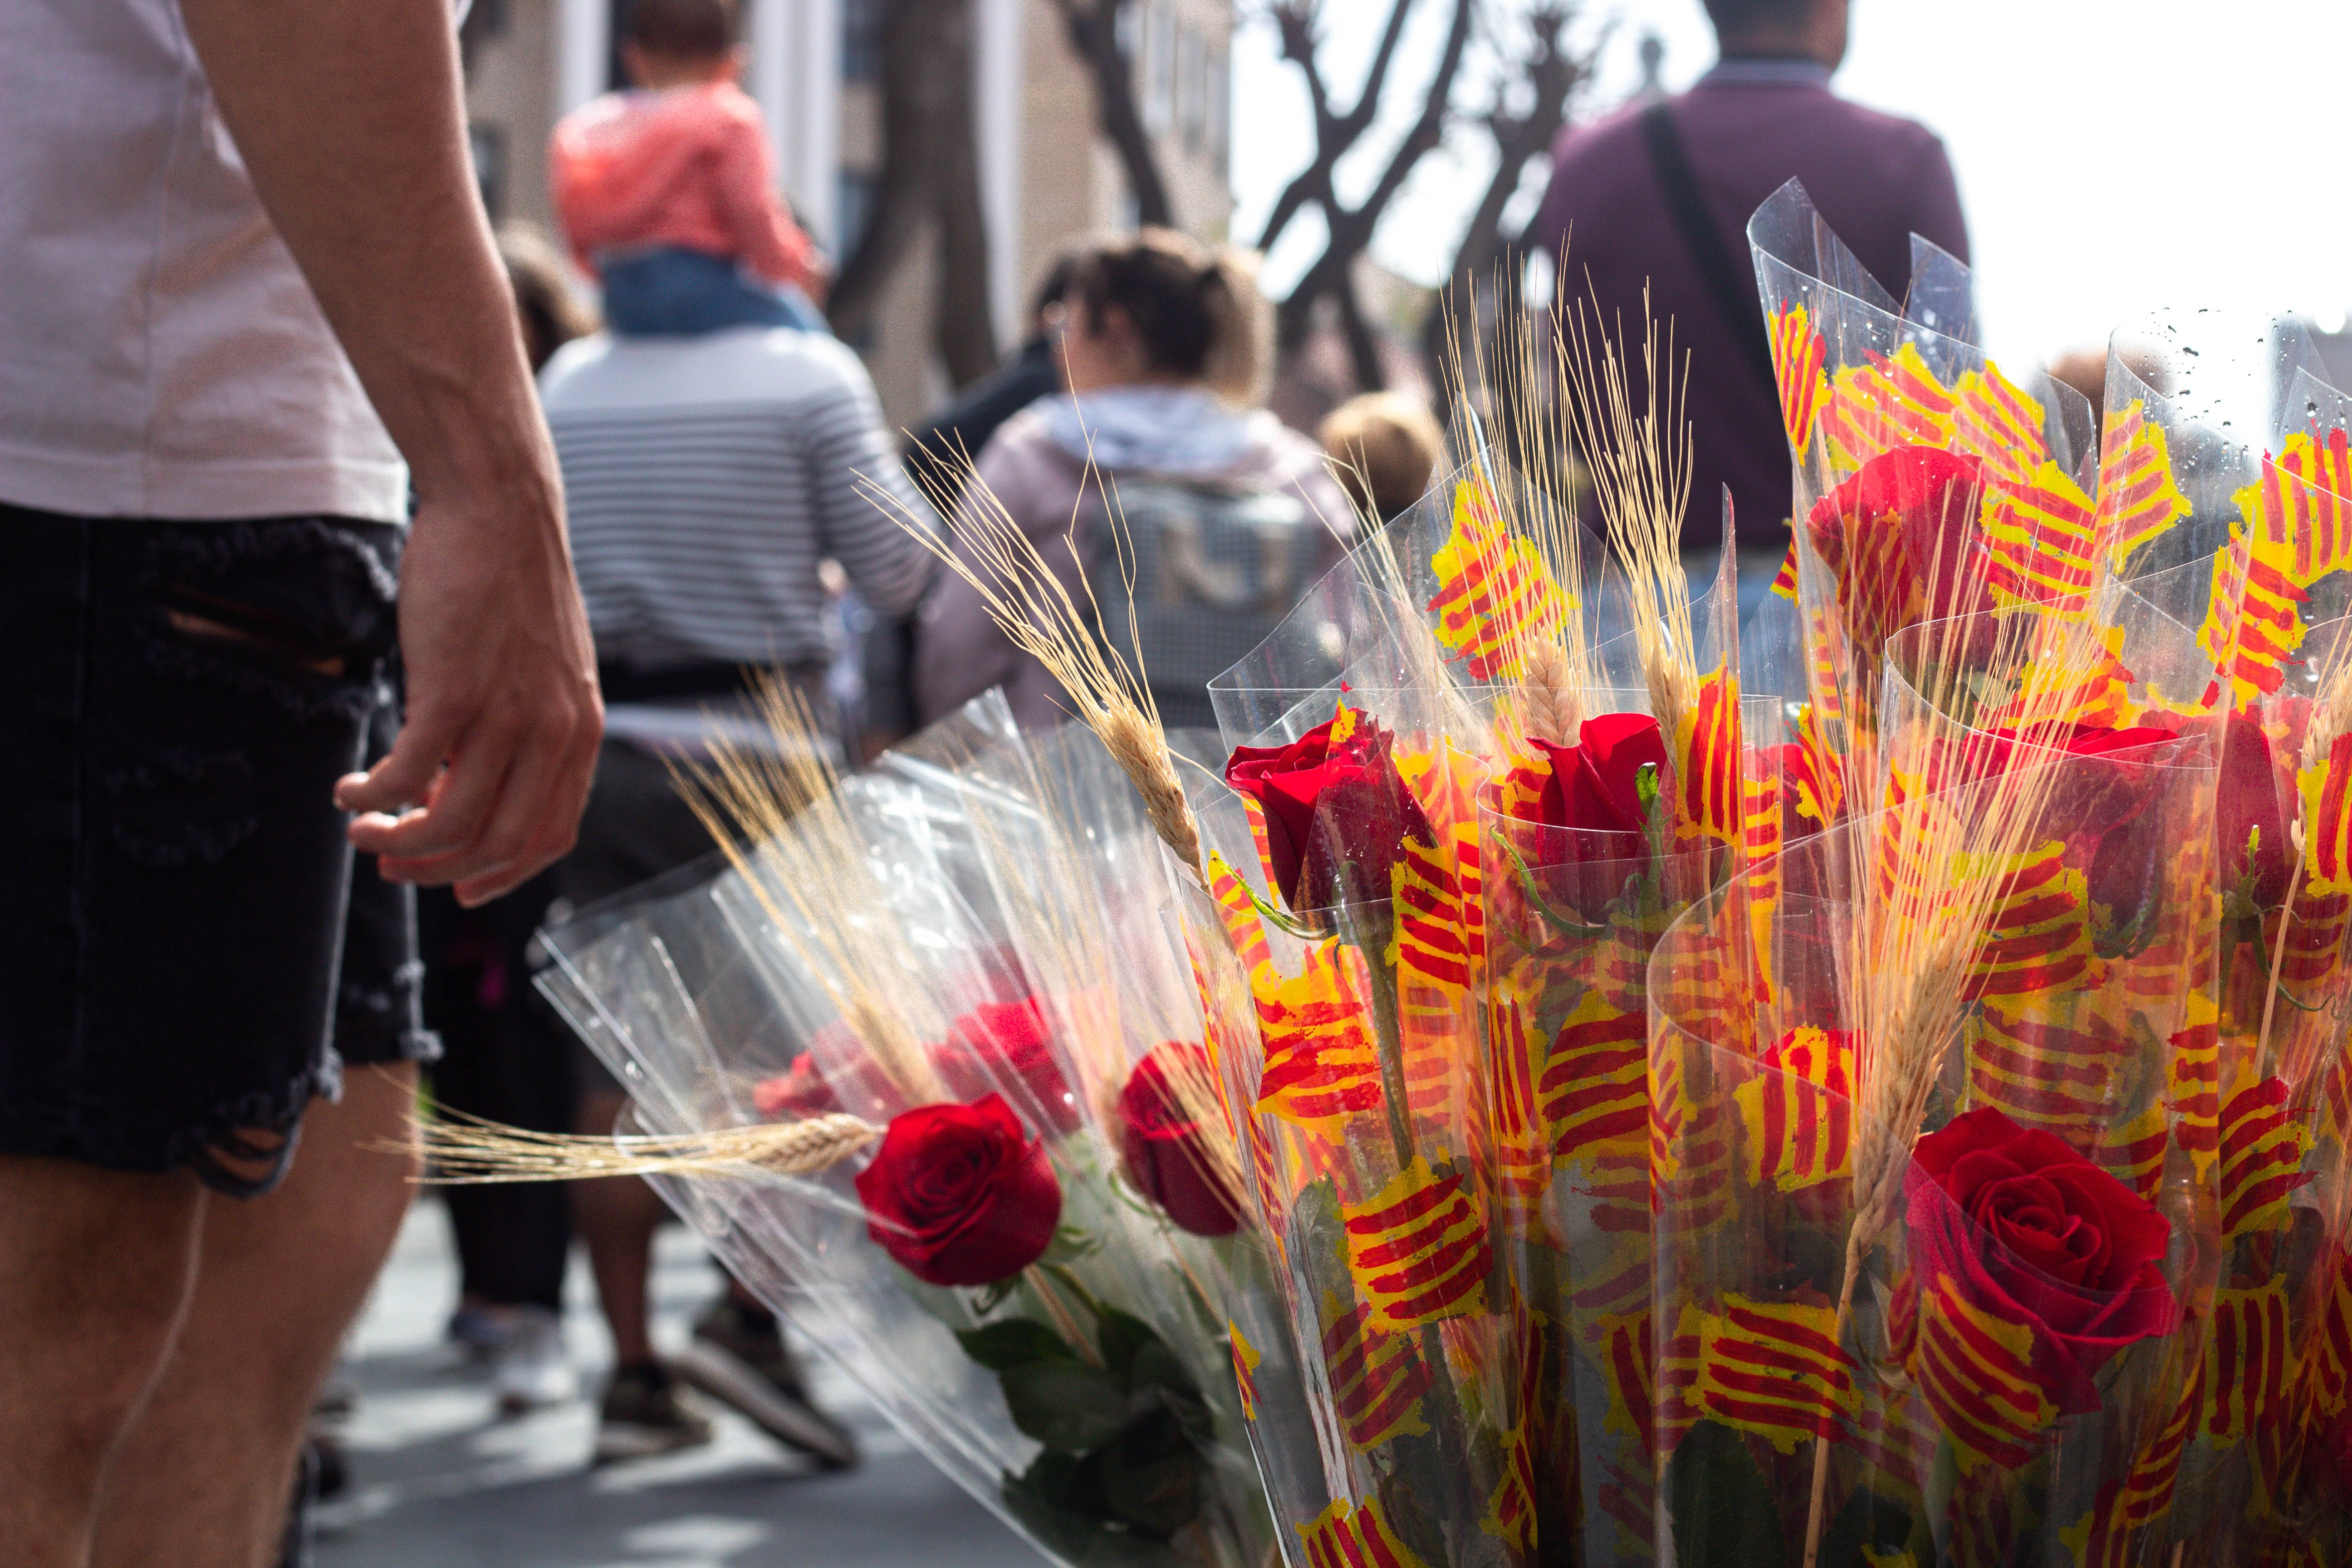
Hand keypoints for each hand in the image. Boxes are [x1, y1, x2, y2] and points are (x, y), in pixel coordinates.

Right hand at [335, 461, 601, 905]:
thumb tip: (469, 784)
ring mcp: (506, 718)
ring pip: (449, 824)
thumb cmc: (508, 588)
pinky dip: (371, 797)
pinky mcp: (453, 694)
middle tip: (391, 863)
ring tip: (361, 829)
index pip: (549, 836)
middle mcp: (553, 735)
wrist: (500, 512)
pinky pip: (407, 779)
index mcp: (580, 733)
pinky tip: (349, 789)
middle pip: (498, 844)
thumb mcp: (543, 671)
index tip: (461, 887)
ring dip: (396, 841)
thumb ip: (526, 730)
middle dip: (439, 869)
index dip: (502, 874)